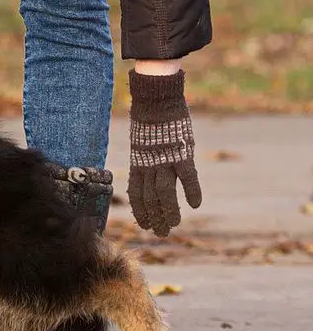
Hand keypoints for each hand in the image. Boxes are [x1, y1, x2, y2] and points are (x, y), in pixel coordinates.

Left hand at [127, 69, 201, 236]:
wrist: (156, 98)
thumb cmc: (148, 119)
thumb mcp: (140, 142)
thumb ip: (143, 159)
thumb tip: (144, 174)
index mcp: (137, 162)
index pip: (136, 193)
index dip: (140, 211)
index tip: (144, 225)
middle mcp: (148, 164)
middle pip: (149, 198)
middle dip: (154, 217)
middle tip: (161, 232)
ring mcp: (164, 159)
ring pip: (165, 192)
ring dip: (169, 211)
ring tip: (174, 225)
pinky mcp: (181, 152)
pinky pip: (187, 176)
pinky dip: (192, 190)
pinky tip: (195, 204)